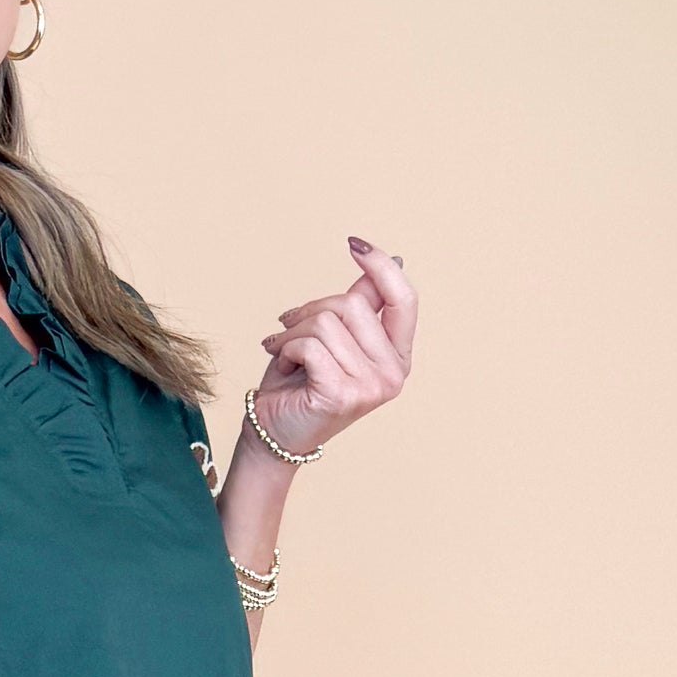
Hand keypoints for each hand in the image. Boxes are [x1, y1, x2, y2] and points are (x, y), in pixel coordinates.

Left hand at [252, 238, 417, 456]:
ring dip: (292, 333)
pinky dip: (286, 349)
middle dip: (310, 310)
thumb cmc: (300, 385)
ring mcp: (371, 387)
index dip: (380, 266)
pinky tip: (282, 366)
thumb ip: (360, 305)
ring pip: (326, 323)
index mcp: (397, 356)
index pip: (403, 299)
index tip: (354, 243)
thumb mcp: (333, 337)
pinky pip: (310, 346)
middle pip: (351, 304)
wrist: (273, 433)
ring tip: (282, 352)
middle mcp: (393, 373)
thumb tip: (385, 263)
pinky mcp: (342, 394)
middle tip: (288, 330)